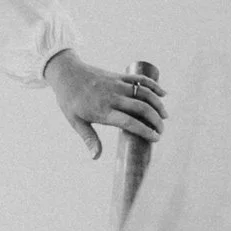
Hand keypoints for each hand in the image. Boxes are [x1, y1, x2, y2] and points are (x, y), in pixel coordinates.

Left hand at [44, 50, 168, 158]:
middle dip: (156, 120)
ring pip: (144, 93)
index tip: (156, 138)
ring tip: (165, 116)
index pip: (129, 122)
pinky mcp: (119, 76)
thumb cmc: (70, 100)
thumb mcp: (76, 122)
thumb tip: (96, 157)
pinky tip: (163, 94)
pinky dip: (153, 86)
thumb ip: (89, 139)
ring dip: (158, 104)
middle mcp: (113, 97)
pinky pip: (140, 80)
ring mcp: (117, 84)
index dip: (145, 130)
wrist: (66, 73)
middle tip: (161, 131)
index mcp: (102, 110)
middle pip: (141, 108)